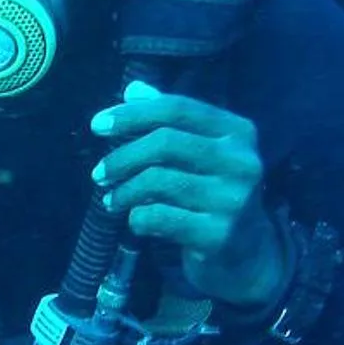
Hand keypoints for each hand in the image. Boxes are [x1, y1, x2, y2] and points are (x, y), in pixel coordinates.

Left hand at [90, 80, 288, 306]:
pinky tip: (135, 221)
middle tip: (99, 173)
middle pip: (166, 143)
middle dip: (122, 157)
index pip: (177, 109)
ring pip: (159, 181)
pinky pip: (160, 218)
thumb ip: (171, 121)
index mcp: (239, 132)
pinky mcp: (219, 235)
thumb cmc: (215, 195)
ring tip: (111, 200)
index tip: (97, 125)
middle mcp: (242, 161)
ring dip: (125, 191)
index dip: (133, 114)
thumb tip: (133, 89)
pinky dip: (138, 218)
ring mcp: (233, 200)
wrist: (246, 255)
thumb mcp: (202, 154)